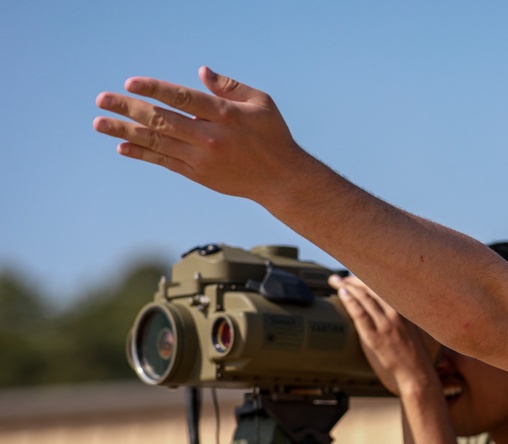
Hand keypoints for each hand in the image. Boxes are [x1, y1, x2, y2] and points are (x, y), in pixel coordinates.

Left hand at [93, 66, 318, 200]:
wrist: (281, 179)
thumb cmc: (273, 136)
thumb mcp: (261, 103)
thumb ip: (230, 87)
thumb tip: (201, 72)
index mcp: (225, 116)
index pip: (183, 99)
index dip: (155, 89)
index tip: (130, 83)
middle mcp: (210, 138)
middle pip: (162, 120)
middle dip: (128, 109)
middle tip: (102, 100)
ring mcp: (202, 159)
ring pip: (157, 142)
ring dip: (126, 131)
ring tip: (99, 123)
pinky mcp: (198, 174)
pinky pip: (164, 162)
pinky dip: (142, 153)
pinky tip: (122, 145)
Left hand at [330, 275, 437, 395]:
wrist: (417, 372)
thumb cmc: (414, 351)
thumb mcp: (412, 326)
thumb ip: (399, 313)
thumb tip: (382, 303)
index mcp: (405, 308)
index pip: (383, 285)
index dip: (366, 277)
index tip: (353, 275)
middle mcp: (396, 313)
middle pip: (371, 288)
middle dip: (352, 280)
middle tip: (338, 278)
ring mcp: (386, 325)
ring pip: (365, 298)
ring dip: (347, 287)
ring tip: (335, 282)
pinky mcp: (376, 338)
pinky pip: (361, 315)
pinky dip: (351, 302)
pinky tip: (342, 294)